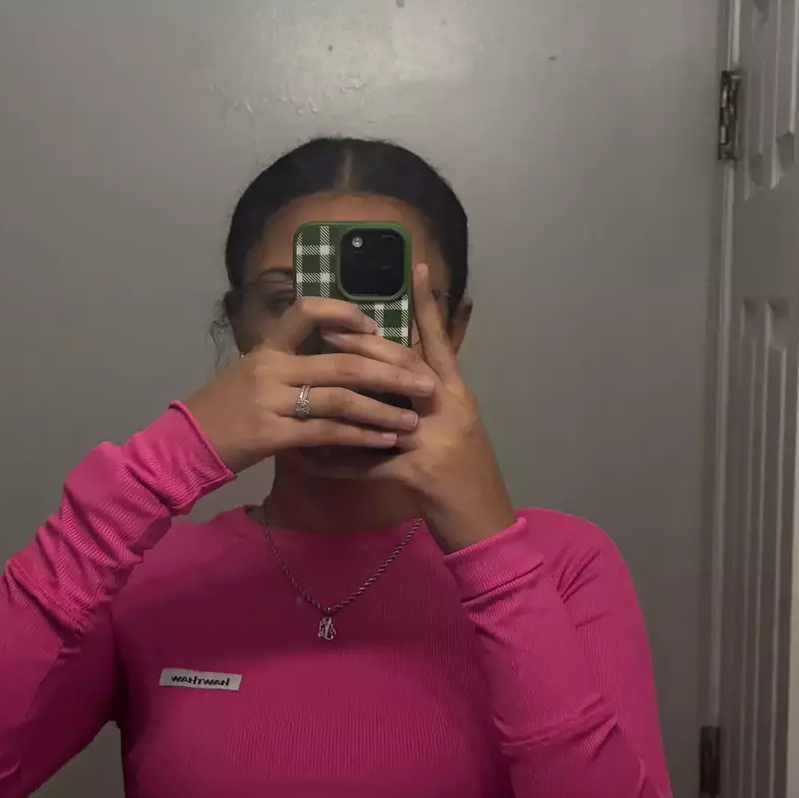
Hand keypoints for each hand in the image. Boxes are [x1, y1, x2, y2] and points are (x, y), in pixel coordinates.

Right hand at [186, 298, 435, 473]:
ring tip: (414, 419)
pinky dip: (360, 437)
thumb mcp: (248, 375)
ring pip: (341, 399)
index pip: (306, 311)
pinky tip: (384, 441)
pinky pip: (328, 433)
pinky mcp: (274, 434)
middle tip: (425, 379)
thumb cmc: (222, 411)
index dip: (343, 313)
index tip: (373, 323)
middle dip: (390, 370)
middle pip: (342, 360)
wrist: (185, 444)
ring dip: (382, 410)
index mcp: (267, 348)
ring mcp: (272, 400)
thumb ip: (285, 364)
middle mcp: (272, 368)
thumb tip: (325, 355)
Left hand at [326, 264, 514, 552]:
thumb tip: (398, 383)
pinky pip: (368, 464)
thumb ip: (427, 407)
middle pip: (404, 367)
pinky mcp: (420, 474)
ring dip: (346, 395)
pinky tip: (310, 461)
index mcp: (459, 397)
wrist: (488, 530)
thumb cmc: (467, 484)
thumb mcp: (454, 436)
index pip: (440, 343)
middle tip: (332, 326)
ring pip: (384, 408)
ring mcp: (436, 440)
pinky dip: (339, 463)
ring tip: (314, 379)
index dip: (428, 306)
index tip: (416, 268)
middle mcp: (451, 411)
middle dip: (367, 346)